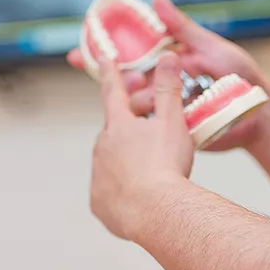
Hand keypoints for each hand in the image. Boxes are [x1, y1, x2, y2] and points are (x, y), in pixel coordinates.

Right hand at [69, 0, 269, 150]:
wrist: (260, 111)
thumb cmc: (239, 73)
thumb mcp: (209, 45)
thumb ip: (181, 27)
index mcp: (165, 61)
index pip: (126, 55)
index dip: (101, 54)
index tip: (79, 53)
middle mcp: (160, 84)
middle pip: (123, 83)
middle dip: (111, 81)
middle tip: (121, 80)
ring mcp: (165, 109)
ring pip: (136, 107)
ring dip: (135, 101)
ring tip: (147, 99)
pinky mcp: (174, 131)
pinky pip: (152, 131)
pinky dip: (144, 129)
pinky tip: (146, 127)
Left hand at [90, 51, 194, 240]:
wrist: (155, 212)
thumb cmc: (166, 165)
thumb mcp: (172, 121)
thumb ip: (168, 89)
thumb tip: (168, 57)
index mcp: (118, 124)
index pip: (112, 91)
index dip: (110, 73)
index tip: (104, 58)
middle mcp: (102, 146)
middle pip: (114, 130)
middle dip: (129, 128)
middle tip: (151, 133)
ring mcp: (97, 175)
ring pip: (110, 161)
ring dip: (126, 160)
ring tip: (151, 169)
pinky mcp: (98, 202)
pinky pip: (108, 191)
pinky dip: (121, 190)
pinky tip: (139, 195)